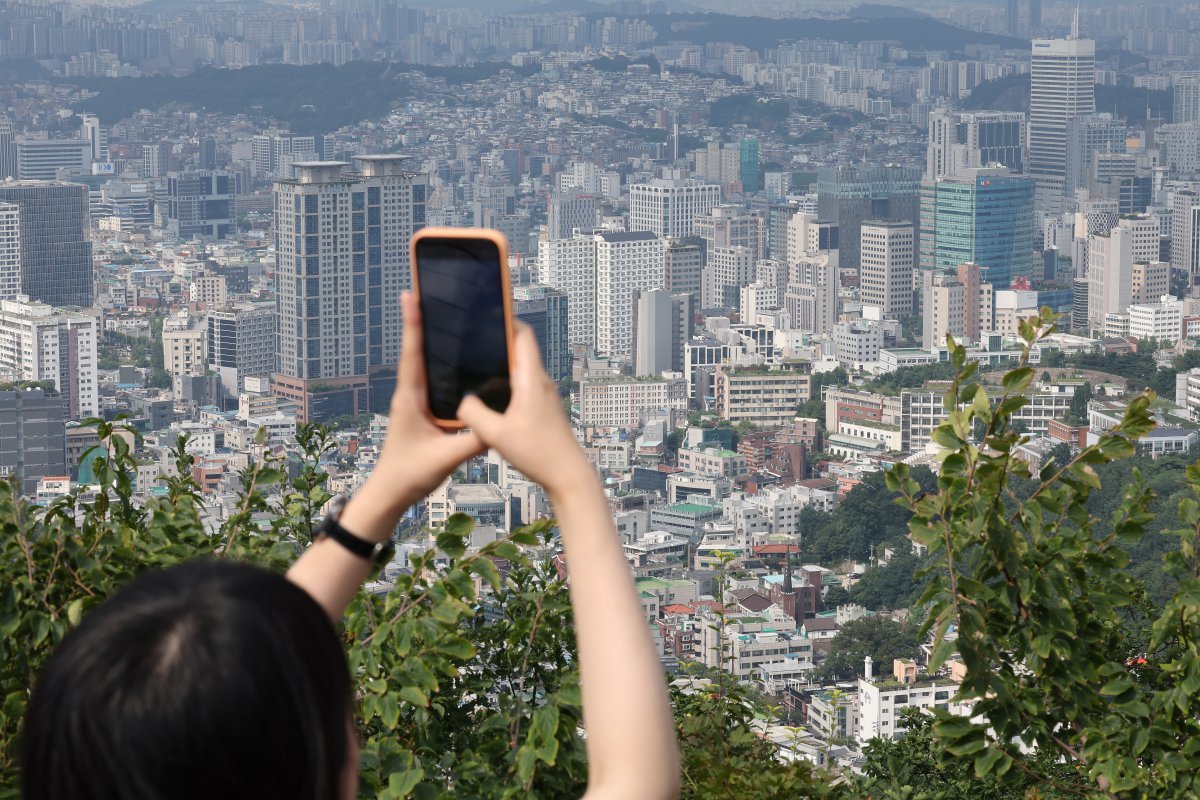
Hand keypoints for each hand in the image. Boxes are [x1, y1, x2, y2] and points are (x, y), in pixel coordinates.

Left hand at [340, 292, 484, 539]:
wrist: (390, 493)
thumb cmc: (409, 475)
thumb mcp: (445, 458)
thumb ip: (472, 441)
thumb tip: (499, 423)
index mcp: (410, 399)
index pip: (412, 355)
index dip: (413, 324)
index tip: (410, 295)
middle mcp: (409, 395)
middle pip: (417, 350)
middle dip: (422, 320)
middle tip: (426, 291)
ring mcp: (414, 402)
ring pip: (424, 363)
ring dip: (430, 339)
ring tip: (440, 313)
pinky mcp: (422, 411)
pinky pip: (432, 380)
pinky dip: (438, 362)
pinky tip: (452, 356)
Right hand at [456, 322, 593, 499]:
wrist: (568, 475)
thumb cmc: (537, 452)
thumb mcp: (496, 434)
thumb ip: (474, 413)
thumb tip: (463, 401)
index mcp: (531, 379)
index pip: (523, 335)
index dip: (506, 321)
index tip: (485, 316)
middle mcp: (540, 382)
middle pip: (521, 350)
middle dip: (498, 342)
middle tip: (472, 341)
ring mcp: (544, 396)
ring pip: (521, 369)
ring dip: (502, 365)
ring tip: (475, 366)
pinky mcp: (543, 410)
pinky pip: (523, 386)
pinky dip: (507, 384)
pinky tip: (490, 397)